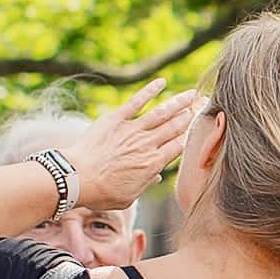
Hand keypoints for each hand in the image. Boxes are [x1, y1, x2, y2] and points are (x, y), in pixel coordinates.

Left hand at [75, 87, 207, 214]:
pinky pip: (137, 101)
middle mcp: (147, 144)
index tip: (200, 127)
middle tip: (202, 106)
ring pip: (162, 112)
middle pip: (175, 127)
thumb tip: (156, 176)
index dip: (192, 135)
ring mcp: (132, 130)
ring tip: (192, 93)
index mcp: (153, 164)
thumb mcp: (128, 196)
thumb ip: (145, 183)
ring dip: (179, 101)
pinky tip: (162, 82)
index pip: (179, 146)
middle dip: (190, 115)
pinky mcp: (116, 119)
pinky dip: (150, 90)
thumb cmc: (101, 192)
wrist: (77, 178)